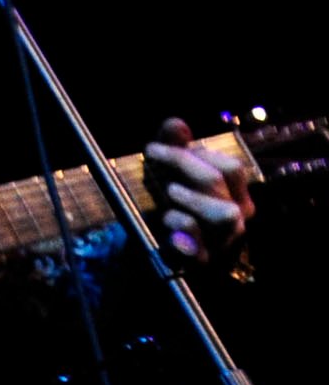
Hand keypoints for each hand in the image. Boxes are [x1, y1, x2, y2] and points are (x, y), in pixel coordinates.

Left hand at [146, 117, 257, 267]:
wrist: (151, 247)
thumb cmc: (167, 206)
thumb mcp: (167, 173)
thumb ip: (174, 147)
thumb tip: (176, 123)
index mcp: (234, 195)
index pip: (231, 167)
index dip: (194, 153)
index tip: (155, 148)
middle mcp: (234, 217)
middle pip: (219, 182)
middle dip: (185, 165)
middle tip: (153, 160)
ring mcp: (220, 241)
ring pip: (224, 215)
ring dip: (192, 198)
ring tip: (168, 192)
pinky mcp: (199, 261)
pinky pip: (200, 250)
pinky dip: (185, 235)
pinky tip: (168, 227)